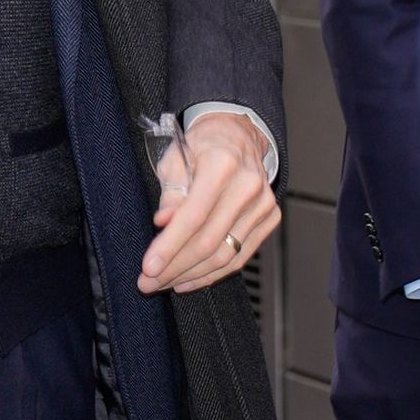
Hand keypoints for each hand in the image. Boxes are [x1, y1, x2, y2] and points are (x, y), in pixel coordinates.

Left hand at [138, 112, 279, 294]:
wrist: (237, 135)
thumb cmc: (201, 146)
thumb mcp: (175, 159)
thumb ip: (171, 193)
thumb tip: (163, 223)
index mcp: (222, 163)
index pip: (193, 215)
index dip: (169, 245)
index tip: (148, 267)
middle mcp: (248, 185)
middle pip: (209, 241)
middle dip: (175, 267)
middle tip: (149, 282)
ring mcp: (264, 204)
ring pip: (225, 255)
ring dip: (191, 275)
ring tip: (165, 284)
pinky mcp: (270, 218)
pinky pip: (240, 256)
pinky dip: (214, 273)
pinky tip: (190, 280)